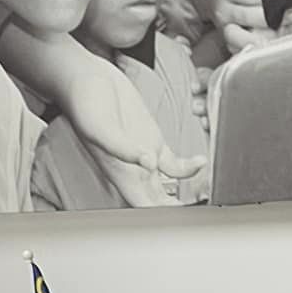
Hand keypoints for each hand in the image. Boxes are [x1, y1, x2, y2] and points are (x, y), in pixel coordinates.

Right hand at [77, 60, 205, 205]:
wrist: (86, 77)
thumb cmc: (84, 103)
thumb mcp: (100, 127)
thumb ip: (123, 148)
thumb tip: (150, 164)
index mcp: (119, 172)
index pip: (142, 205)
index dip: (161, 215)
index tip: (183, 215)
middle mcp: (133, 169)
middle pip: (159, 202)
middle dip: (181, 208)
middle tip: (203, 206)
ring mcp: (145, 154)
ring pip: (170, 186)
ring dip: (188, 191)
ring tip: (207, 190)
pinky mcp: (152, 139)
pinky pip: (174, 163)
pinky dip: (189, 166)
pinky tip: (201, 162)